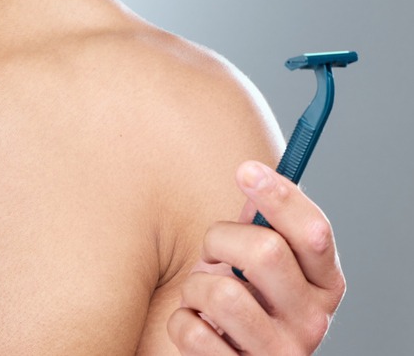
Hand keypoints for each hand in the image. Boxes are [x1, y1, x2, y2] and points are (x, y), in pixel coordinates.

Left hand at [168, 161, 344, 354]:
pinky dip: (183, 322)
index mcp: (324, 285)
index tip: (246, 169)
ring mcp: (280, 353)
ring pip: (222, 292)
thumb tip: (254, 174)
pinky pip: (192, 330)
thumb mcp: (259, 265)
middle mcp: (314, 322)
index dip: (281, 196)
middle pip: (265, 251)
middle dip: (219, 239)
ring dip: (195, 286)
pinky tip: (198, 327)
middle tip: (211, 252)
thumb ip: (261, 226)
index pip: (315, 232)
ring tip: (201, 295)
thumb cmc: (243, 301)